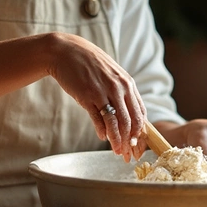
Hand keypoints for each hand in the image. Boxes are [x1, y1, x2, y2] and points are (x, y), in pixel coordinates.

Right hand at [46, 33, 145, 160]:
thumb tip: (128, 115)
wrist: (65, 51)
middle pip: (130, 121)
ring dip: (118, 141)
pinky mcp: (87, 96)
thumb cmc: (89, 64)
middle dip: (131, 142)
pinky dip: (102, 130)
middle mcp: (119, 88)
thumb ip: (122, 92)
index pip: (140, 113)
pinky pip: (98, 118)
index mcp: (128, 84)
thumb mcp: (112, 74)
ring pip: (116, 123)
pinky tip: (102, 138)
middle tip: (129, 154)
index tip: (138, 145)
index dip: (141, 132)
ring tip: (118, 152)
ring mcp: (103, 92)